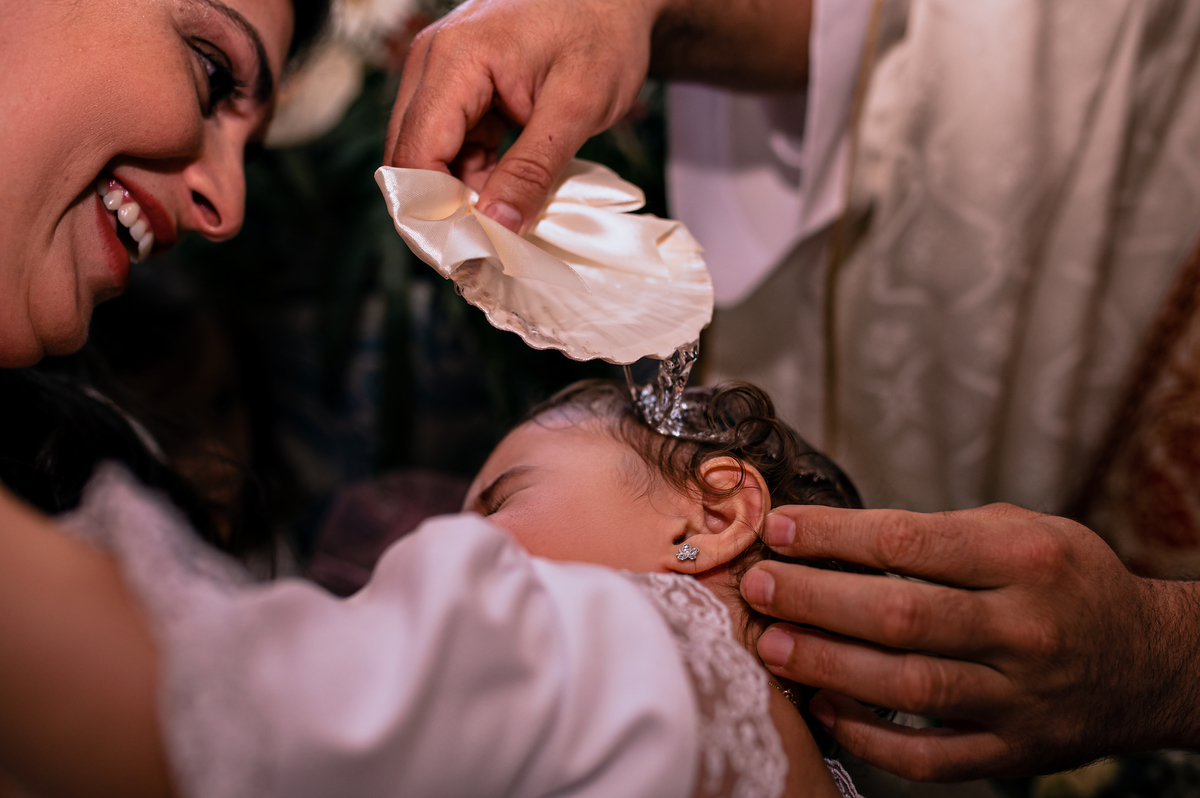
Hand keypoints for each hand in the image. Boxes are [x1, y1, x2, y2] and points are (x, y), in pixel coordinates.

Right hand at [385, 0, 660, 233]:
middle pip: (410, 156)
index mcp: (455, 59)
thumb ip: (533, 169)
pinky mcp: (457, 87)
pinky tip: (509, 191)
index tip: (472, 250)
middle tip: (490, 245)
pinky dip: (474, 174)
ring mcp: (440, 73)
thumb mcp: (576, 108)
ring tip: (510, 216)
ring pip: (428, 155)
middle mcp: (432, 62)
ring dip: (461, 192)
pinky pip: (450, 144)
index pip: (417, 152)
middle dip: (444, 206)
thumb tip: (497, 225)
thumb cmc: (602, 35)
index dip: (434, 209)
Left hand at [739, 503, 1199, 780]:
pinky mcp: (1014, 752)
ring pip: (909, 686)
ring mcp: (1021, 698)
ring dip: (829, 664)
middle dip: (816, 598)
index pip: (909, 543)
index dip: (834, 536)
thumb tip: (831, 538)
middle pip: (901, 615)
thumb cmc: (1066, 581)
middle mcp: (1026, 628)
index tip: (780, 528)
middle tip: (760, 586)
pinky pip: (931, 756)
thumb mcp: (1022, 530)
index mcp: (1025, 559)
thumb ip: (937, 534)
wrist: (1148, 661)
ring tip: (772, 643)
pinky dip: (871, 738)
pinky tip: (825, 709)